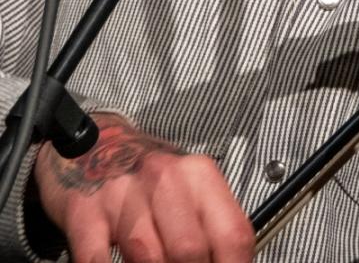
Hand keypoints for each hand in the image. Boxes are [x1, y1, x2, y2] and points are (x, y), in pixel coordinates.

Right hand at [33, 113, 254, 262]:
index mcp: (200, 175)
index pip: (232, 235)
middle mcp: (164, 178)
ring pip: (148, 257)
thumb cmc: (151, 184)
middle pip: (190, 250)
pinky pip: (98, 260)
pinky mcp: (84, 211)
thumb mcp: (190, 195)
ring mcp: (122, 194)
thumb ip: (211, 233)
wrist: (96, 149)